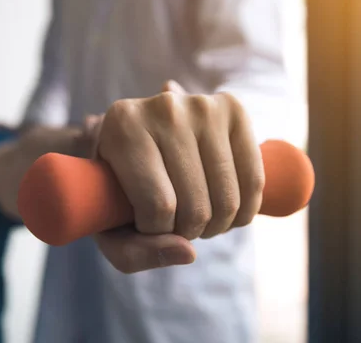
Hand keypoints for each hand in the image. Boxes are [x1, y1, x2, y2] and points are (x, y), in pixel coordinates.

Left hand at [92, 80, 263, 273]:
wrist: (134, 133)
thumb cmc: (116, 185)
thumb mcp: (106, 223)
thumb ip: (132, 253)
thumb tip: (189, 253)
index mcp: (123, 127)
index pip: (157, 206)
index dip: (155, 231)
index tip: (143, 221)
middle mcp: (164, 108)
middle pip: (195, 206)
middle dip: (186, 231)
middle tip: (173, 221)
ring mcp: (203, 106)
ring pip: (227, 200)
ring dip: (215, 225)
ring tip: (195, 216)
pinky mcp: (233, 110)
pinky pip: (253, 182)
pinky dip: (243, 212)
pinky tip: (223, 210)